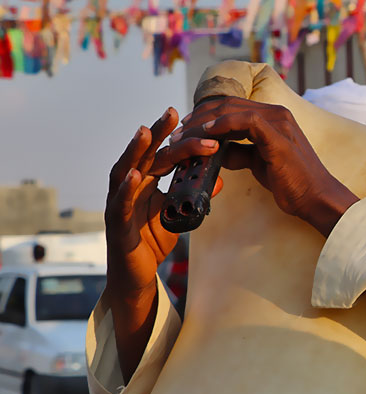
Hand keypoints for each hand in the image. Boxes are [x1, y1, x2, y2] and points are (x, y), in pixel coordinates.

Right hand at [105, 107, 223, 380]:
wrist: (137, 278)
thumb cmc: (151, 242)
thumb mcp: (178, 215)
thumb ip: (194, 196)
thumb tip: (218, 180)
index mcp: (144, 183)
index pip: (160, 153)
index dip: (172, 135)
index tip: (186, 115)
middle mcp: (128, 188)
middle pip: (143, 155)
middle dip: (157, 133)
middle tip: (174, 113)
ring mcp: (119, 205)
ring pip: (125, 172)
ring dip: (135, 152)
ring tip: (147, 132)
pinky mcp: (116, 226)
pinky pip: (120, 204)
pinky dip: (126, 189)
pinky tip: (135, 176)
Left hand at [173, 97, 358, 236]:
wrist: (315, 197)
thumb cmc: (291, 183)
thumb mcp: (258, 164)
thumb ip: (239, 152)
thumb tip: (215, 150)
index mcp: (274, 118)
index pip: (232, 107)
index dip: (206, 115)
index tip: (186, 129)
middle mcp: (277, 114)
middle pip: (228, 104)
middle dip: (198, 116)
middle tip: (178, 132)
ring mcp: (279, 122)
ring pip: (231, 110)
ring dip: (203, 121)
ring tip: (185, 135)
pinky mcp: (277, 135)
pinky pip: (244, 121)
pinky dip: (222, 124)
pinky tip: (206, 134)